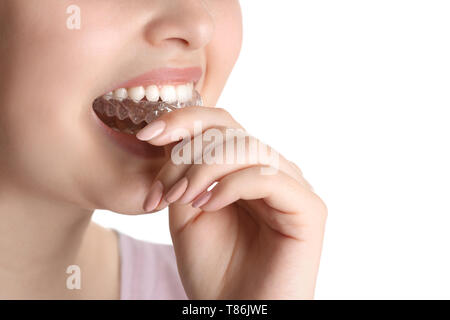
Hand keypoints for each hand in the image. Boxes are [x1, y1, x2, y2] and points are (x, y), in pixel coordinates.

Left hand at [137, 106, 326, 298]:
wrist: (235, 313)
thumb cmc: (213, 268)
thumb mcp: (185, 210)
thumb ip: (184, 170)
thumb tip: (173, 130)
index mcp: (247, 170)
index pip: (221, 124)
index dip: (184, 120)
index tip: (147, 134)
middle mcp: (273, 171)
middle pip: (231, 131)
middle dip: (188, 154)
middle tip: (164, 190)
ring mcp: (294, 187)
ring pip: (247, 148)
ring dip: (204, 169)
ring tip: (181, 199)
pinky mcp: (309, 208)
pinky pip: (267, 177)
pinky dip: (232, 186)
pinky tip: (208, 206)